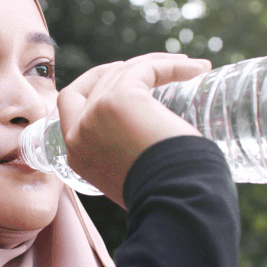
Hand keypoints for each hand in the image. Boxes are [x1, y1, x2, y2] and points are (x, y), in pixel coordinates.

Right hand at [57, 53, 211, 207]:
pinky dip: (171, 65)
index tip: (118, 83)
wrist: (173, 202)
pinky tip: (196, 68)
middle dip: (112, 70)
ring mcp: (94, 113)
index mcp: (75, 155)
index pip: (70, 108)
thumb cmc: (164, 197)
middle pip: (88, 84)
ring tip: (188, 67)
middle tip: (146, 67)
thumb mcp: (129, 179)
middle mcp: (77, 132)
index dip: (92, 91)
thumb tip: (147, 147)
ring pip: (121, 72)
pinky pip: (145, 69)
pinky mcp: (119, 98)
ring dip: (153, 64)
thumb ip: (125, 162)